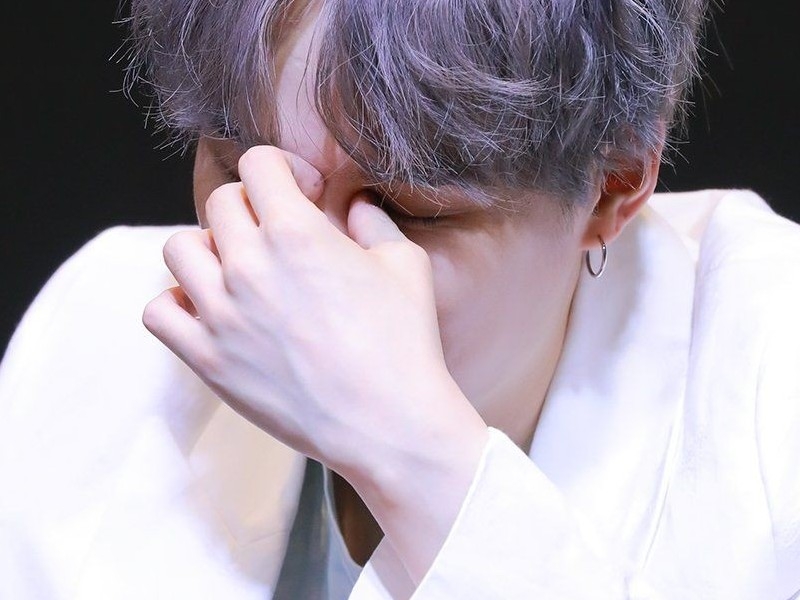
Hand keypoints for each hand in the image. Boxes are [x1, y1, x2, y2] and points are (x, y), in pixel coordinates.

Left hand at [142, 145, 487, 580]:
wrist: (386, 423)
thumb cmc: (402, 345)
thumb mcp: (405, 265)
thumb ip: (373, 221)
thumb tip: (354, 204)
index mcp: (297, 234)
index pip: (258, 164)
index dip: (283, 169)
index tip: (301, 192)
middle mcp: (249, 266)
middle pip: (220, 202)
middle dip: (252, 207)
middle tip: (276, 234)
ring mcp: (221, 314)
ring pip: (178, 248)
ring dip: (208, 248)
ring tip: (237, 268)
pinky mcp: (208, 360)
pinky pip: (158, 311)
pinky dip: (178, 301)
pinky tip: (211, 309)